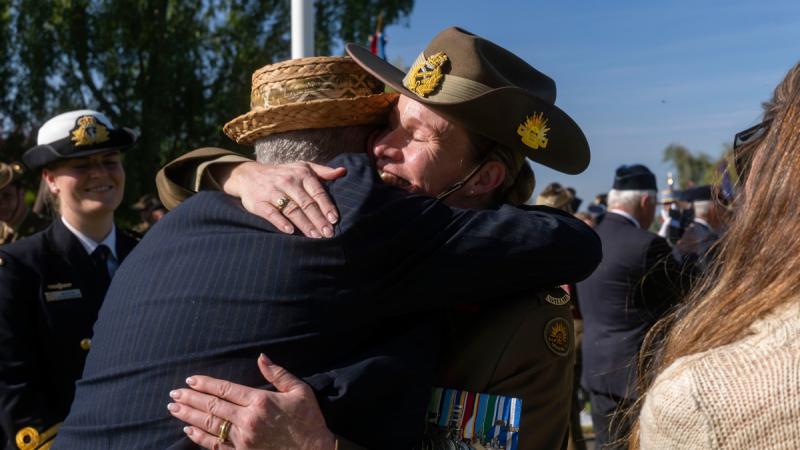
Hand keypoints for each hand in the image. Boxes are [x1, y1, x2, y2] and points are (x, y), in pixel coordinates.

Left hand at [168, 354, 335, 449]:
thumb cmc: (309, 420)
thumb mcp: (300, 391)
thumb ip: (278, 374)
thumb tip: (261, 357)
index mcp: (261, 401)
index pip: (225, 389)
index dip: (206, 384)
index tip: (190, 380)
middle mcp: (248, 420)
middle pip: (212, 406)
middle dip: (190, 399)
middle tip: (173, 393)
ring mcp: (243, 440)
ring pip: (210, 425)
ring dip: (189, 416)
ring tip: (173, 409)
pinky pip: (216, 446)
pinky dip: (200, 437)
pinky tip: (189, 430)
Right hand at [221, 161, 345, 237]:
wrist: (249, 175)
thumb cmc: (283, 173)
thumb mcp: (302, 167)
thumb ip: (323, 171)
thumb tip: (343, 171)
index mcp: (301, 174)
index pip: (317, 192)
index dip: (326, 206)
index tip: (334, 219)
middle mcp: (288, 182)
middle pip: (306, 203)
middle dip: (318, 219)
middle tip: (328, 233)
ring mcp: (273, 192)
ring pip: (291, 209)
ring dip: (304, 224)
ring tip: (315, 236)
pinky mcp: (259, 203)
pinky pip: (271, 213)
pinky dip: (280, 222)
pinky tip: (290, 231)